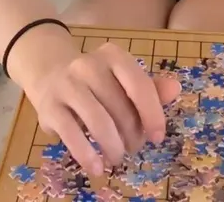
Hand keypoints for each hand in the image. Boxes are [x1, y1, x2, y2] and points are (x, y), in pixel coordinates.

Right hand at [11, 29, 180, 174]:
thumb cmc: (95, 81)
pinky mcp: (49, 106)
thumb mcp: (122, 79)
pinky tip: (96, 167)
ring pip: (98, 121)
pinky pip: (71, 134)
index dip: (152, 114)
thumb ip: (149, 88)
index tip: (157, 138)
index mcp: (113, 56)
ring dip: (113, 146)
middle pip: (119, 107)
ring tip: (116, 157)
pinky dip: (87, 154)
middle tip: (133, 148)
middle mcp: (88, 65)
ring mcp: (66, 84)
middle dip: (131, 134)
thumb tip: (175, 89)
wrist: (48, 72)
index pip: (139, 85)